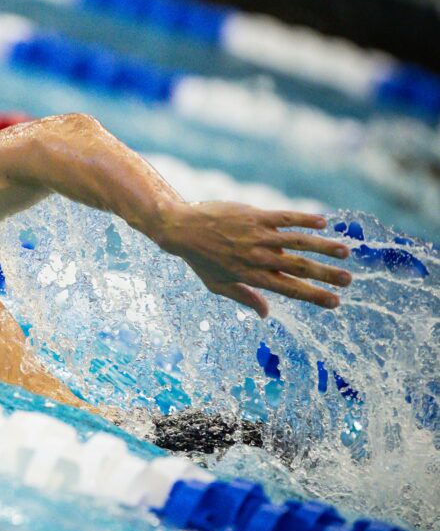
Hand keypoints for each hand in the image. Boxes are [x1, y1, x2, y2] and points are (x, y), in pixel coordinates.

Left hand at [151, 202, 351, 317]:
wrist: (181, 228)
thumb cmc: (199, 259)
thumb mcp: (217, 285)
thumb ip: (245, 298)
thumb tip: (266, 314)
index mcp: (251, 276)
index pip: (289, 289)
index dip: (314, 296)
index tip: (335, 302)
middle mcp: (258, 257)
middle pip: (299, 268)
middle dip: (326, 275)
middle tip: (349, 280)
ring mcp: (258, 235)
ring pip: (298, 242)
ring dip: (324, 247)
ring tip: (345, 252)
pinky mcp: (255, 216)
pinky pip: (285, 218)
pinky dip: (305, 220)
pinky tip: (323, 223)